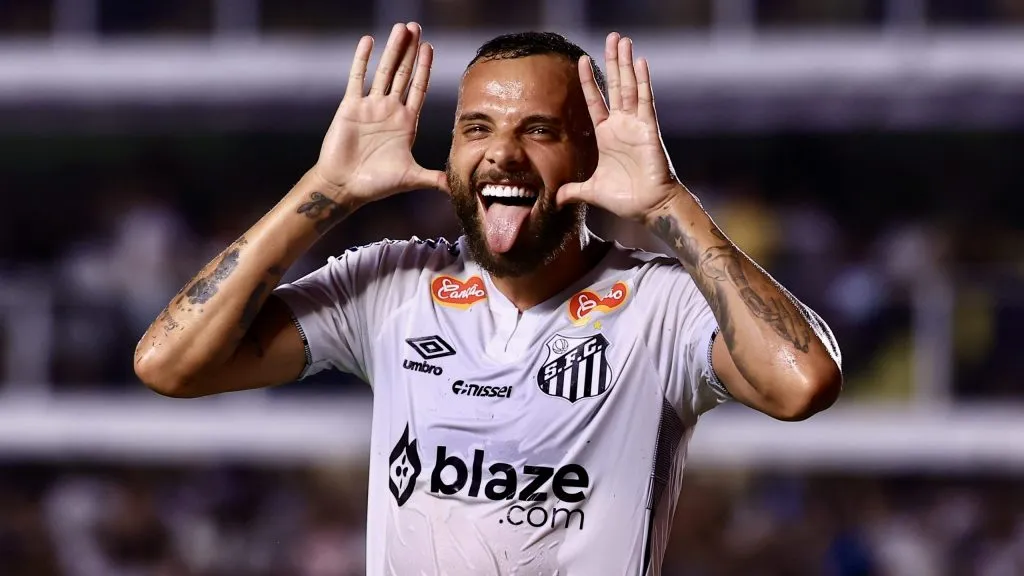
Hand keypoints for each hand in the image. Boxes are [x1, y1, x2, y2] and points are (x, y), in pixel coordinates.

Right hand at [314, 22, 446, 203]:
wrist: (344, 186)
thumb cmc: (376, 184)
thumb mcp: (411, 178)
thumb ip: (434, 179)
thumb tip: (458, 189)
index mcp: (406, 123)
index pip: (419, 88)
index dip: (425, 68)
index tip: (430, 47)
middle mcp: (390, 110)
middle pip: (403, 73)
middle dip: (411, 50)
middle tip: (416, 27)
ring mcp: (370, 107)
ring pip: (384, 71)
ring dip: (392, 49)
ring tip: (400, 28)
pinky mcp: (350, 107)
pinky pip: (357, 78)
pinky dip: (362, 59)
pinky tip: (369, 41)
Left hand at [556, 33, 682, 222]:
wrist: (649, 207)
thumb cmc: (626, 198)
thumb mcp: (592, 191)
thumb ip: (573, 191)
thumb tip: (555, 200)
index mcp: (607, 135)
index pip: (595, 101)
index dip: (589, 81)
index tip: (582, 59)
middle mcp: (621, 125)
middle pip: (615, 86)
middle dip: (612, 61)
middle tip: (612, 37)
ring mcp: (636, 124)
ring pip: (629, 86)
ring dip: (625, 63)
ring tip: (623, 40)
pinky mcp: (649, 129)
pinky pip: (645, 100)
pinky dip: (643, 81)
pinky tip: (640, 62)